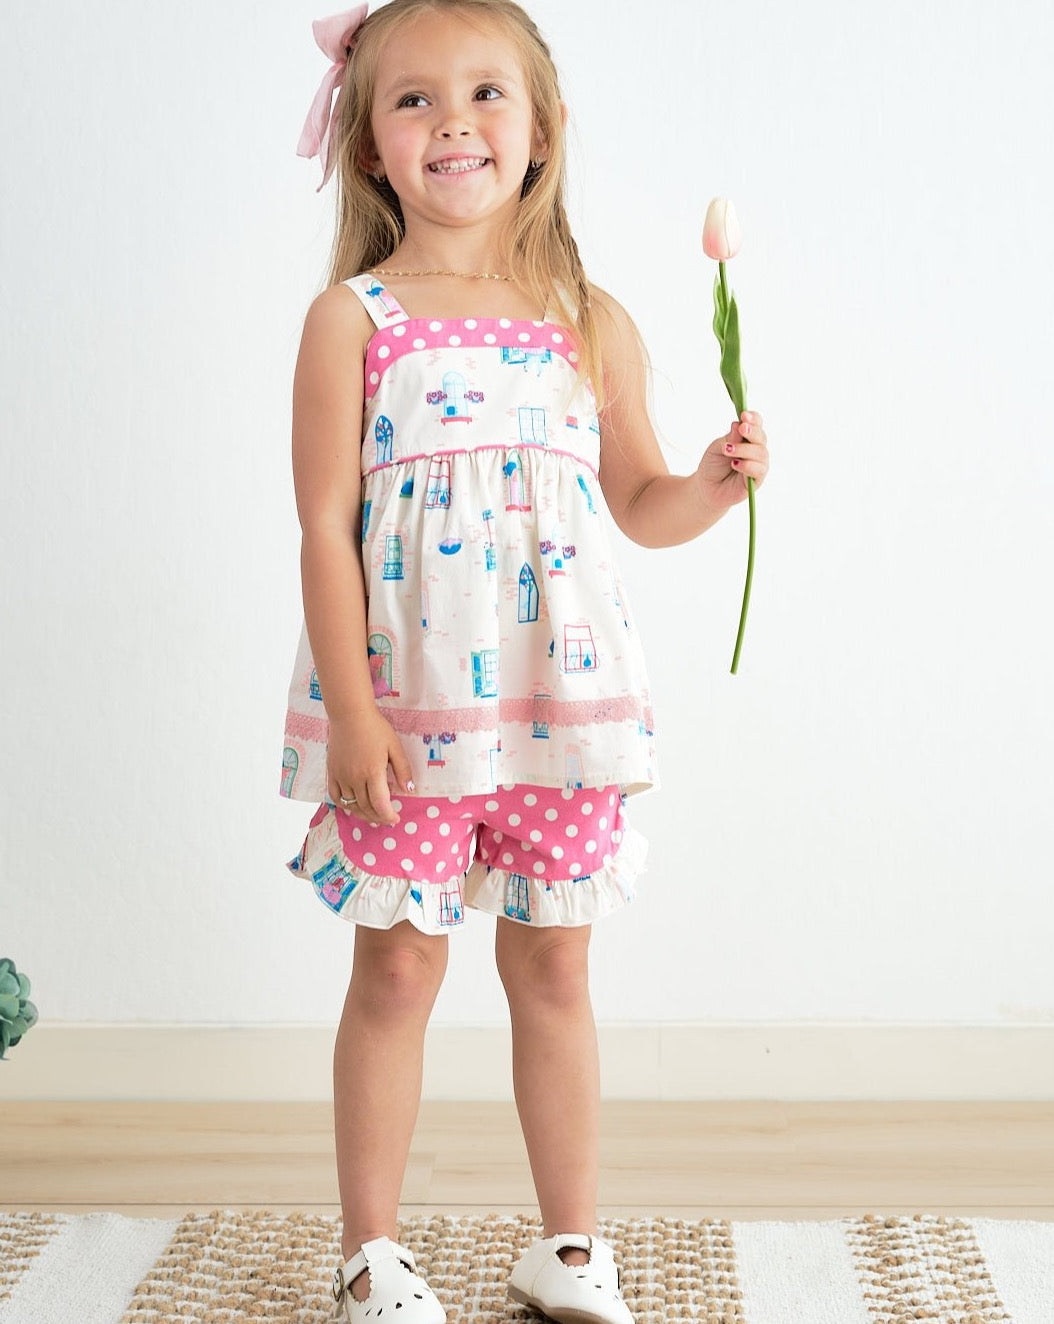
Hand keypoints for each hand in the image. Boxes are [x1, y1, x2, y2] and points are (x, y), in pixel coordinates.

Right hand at [326, 708, 414, 825]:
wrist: (349, 714)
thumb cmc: (375, 728)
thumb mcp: (394, 746)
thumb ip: (402, 769)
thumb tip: (409, 790)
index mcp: (372, 772)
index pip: (380, 804)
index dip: (388, 816)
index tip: (396, 818)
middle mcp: (355, 778)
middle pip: (366, 807)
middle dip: (378, 817)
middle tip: (387, 819)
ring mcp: (341, 776)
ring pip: (351, 805)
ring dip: (363, 814)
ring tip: (373, 815)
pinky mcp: (332, 772)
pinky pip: (336, 796)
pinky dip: (345, 805)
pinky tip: (353, 806)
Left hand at [695, 409, 769, 509]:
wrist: (706, 488)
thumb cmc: (713, 466)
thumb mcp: (717, 448)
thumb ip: (730, 438)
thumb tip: (738, 423)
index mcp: (747, 438)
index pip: (756, 424)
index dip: (753, 418)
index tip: (744, 415)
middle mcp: (755, 450)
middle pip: (761, 437)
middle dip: (752, 431)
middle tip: (742, 428)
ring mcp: (758, 465)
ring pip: (761, 453)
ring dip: (745, 449)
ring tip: (727, 450)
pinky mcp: (756, 480)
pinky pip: (759, 470)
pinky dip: (747, 465)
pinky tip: (735, 464)